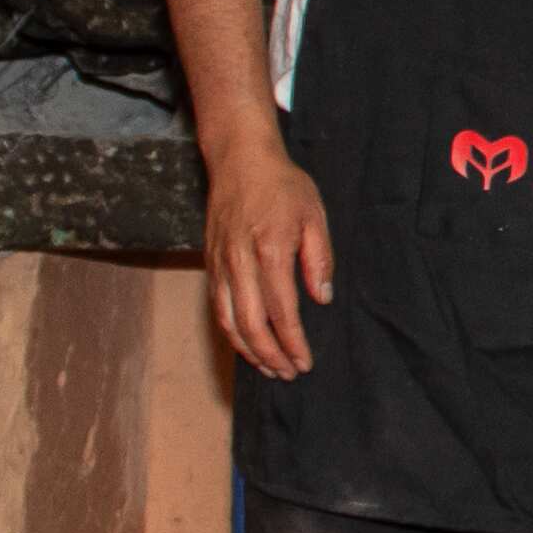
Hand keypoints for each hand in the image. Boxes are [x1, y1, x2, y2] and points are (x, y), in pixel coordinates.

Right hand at [204, 138, 332, 378]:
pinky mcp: (210, 262)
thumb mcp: (314, 214)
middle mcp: (240, 262)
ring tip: (269, 368)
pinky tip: (247, 343)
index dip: (293, 343)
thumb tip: (322, 298)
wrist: (239, 159)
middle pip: (251, 324)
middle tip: (289, 373)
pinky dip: (231, 332)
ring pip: (229, 321)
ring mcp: (221, 264)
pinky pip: (217, 307)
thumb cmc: (282, 184)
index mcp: (270, 250)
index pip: (282, 311)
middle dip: (271, 356)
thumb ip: (319, 258)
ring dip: (249, 351)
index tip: (305, 362)